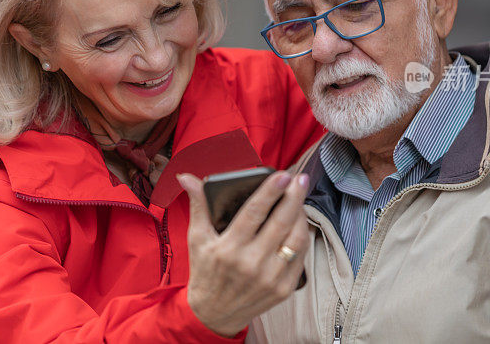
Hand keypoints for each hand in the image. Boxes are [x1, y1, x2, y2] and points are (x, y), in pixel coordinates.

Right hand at [178, 171, 309, 337]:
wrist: (213, 315)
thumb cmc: (205, 272)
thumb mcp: (197, 238)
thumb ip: (198, 205)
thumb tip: (188, 178)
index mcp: (229, 248)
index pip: (254, 212)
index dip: (270, 191)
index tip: (282, 175)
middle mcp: (251, 264)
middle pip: (280, 222)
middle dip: (293, 197)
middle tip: (299, 179)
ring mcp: (270, 278)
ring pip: (296, 239)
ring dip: (301, 215)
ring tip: (299, 198)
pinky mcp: (284, 289)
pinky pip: (300, 257)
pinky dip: (301, 237)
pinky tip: (299, 223)